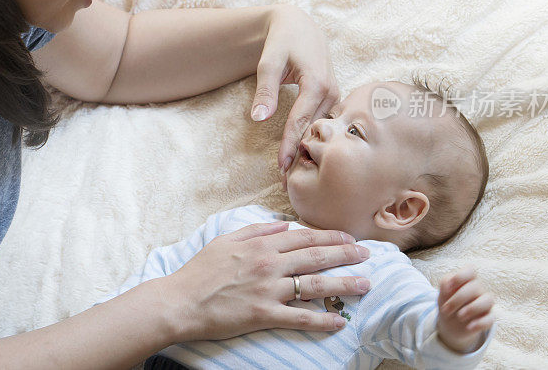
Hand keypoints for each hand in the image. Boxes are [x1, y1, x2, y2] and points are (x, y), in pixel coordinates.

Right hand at [164, 221, 370, 342]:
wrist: (180, 301)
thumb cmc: (199, 271)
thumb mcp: (225, 240)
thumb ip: (255, 230)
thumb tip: (282, 224)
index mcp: (261, 245)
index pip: (304, 237)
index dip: (330, 236)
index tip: (348, 237)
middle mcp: (269, 264)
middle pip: (316, 256)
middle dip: (346, 254)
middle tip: (367, 255)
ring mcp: (268, 290)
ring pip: (314, 285)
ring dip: (343, 284)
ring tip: (365, 284)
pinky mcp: (264, 314)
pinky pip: (299, 317)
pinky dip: (321, 320)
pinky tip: (339, 322)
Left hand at [249, 4, 338, 189]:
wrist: (298, 25)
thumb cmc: (282, 40)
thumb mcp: (268, 61)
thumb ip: (264, 91)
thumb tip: (257, 119)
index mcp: (317, 83)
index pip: (300, 122)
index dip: (290, 146)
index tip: (281, 169)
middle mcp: (332, 92)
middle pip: (313, 131)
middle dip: (299, 155)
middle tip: (286, 184)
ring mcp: (335, 96)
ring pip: (320, 129)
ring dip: (307, 150)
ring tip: (293, 177)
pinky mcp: (333, 99)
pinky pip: (323, 123)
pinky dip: (312, 139)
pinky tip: (302, 156)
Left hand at [437, 266, 494, 352]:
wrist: (451, 324)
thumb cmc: (448, 303)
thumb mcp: (442, 293)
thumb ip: (445, 283)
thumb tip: (449, 284)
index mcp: (467, 280)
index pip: (470, 270)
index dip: (460, 276)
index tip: (448, 287)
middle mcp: (478, 289)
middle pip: (475, 286)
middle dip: (457, 299)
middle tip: (446, 309)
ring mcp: (485, 304)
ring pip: (488, 300)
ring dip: (472, 308)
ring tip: (459, 316)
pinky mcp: (488, 318)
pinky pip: (491, 318)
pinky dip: (480, 323)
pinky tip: (469, 327)